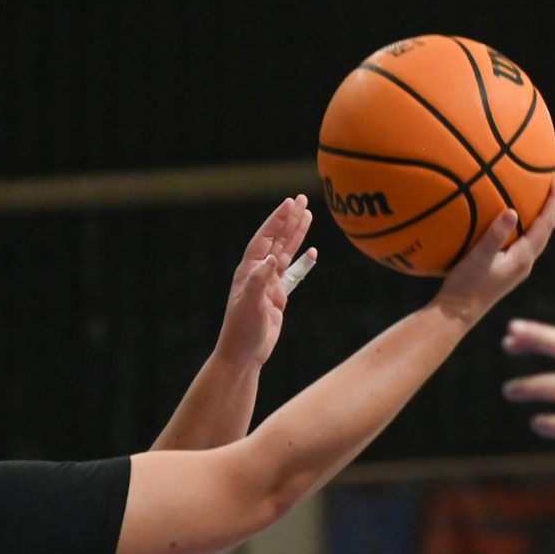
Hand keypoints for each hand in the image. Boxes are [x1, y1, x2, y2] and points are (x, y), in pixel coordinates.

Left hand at [212, 195, 316, 371]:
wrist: (242, 354)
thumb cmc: (242, 331)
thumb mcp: (250, 306)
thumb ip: (259, 282)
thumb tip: (270, 258)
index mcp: (249, 271)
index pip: (264, 239)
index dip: (277, 221)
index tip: (290, 203)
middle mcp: (258, 273)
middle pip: (277, 240)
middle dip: (289, 220)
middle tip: (302, 199)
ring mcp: (268, 284)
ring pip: (286, 253)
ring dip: (296, 234)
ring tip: (308, 214)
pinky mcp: (277, 297)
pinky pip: (292, 274)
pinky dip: (302, 263)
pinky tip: (312, 252)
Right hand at [432, 175, 554, 324]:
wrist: (455, 316)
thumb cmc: (465, 287)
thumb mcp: (478, 258)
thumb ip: (495, 235)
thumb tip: (512, 211)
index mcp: (523, 258)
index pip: (546, 224)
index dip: (554, 200)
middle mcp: (524, 263)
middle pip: (546, 229)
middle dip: (551, 205)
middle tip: (552, 181)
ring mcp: (515, 268)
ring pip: (535, 236)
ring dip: (539, 216)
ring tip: (536, 196)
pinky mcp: (504, 270)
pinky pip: (521, 242)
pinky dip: (523, 226)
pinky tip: (510, 219)